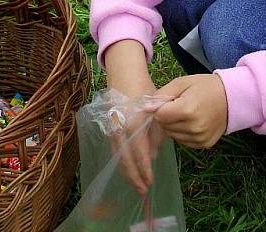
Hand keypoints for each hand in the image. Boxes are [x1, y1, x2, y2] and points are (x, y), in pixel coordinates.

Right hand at [103, 41, 161, 194]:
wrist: (124, 74)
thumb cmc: (143, 90)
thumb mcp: (156, 110)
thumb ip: (156, 133)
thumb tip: (153, 155)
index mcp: (133, 122)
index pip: (139, 152)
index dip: (144, 169)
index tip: (150, 182)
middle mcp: (120, 127)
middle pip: (125, 158)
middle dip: (133, 176)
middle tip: (142, 191)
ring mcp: (112, 127)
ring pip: (118, 155)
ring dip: (126, 172)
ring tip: (136, 185)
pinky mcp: (109, 127)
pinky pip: (115, 148)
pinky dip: (121, 161)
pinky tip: (127, 170)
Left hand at [152, 74, 227, 148]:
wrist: (231, 97)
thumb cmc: (205, 87)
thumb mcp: (182, 83)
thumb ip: (161, 95)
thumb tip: (145, 108)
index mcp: (187, 110)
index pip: (159, 116)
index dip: (160, 107)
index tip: (169, 100)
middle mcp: (194, 127)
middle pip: (165, 127)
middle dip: (166, 116)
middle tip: (178, 105)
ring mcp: (200, 138)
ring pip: (172, 135)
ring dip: (173, 125)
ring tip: (185, 113)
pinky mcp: (204, 144)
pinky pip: (183, 141)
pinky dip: (183, 132)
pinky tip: (192, 121)